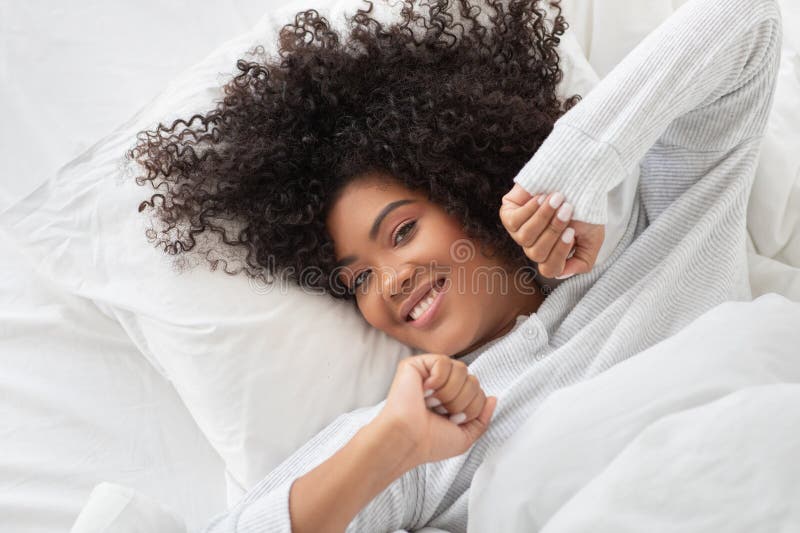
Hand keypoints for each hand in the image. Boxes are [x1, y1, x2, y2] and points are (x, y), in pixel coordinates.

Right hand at [375, 354, 496, 467]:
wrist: (409, 439)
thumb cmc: (430, 442)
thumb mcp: (465, 437)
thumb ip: (482, 419)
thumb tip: (493, 398)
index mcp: (452, 399)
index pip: (479, 391)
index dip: (472, 408)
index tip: (451, 420)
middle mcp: (441, 384)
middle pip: (473, 379)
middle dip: (463, 401)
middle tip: (441, 412)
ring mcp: (429, 373)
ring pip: (462, 369)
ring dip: (451, 393)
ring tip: (432, 403)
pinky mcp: (416, 364)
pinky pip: (443, 361)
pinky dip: (438, 379)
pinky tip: (425, 390)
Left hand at [499, 183, 604, 278]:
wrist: (576, 178)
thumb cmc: (584, 208)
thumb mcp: (593, 238)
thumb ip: (584, 261)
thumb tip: (562, 273)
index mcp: (551, 254)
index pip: (550, 269)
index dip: (560, 253)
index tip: (573, 231)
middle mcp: (533, 246)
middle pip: (536, 254)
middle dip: (554, 230)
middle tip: (567, 209)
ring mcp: (518, 233)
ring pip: (525, 237)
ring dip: (543, 217)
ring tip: (557, 198)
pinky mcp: (508, 215)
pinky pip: (514, 221)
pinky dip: (530, 208)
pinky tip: (542, 196)